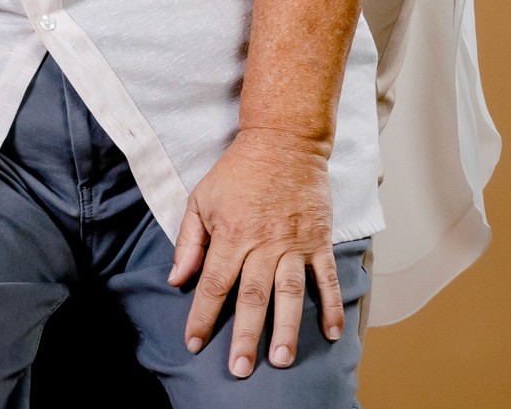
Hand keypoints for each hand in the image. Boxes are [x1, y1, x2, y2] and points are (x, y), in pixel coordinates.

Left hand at [167, 128, 345, 378]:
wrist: (283, 142)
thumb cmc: (238, 171)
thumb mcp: (201, 199)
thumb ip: (189, 241)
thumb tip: (177, 278)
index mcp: (231, 235)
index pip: (214, 283)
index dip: (202, 315)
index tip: (194, 343)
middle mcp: (263, 244)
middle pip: (252, 297)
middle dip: (245, 335)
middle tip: (241, 368)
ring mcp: (294, 244)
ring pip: (290, 293)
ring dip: (286, 328)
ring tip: (282, 359)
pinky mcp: (319, 240)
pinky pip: (326, 277)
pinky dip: (330, 305)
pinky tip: (332, 333)